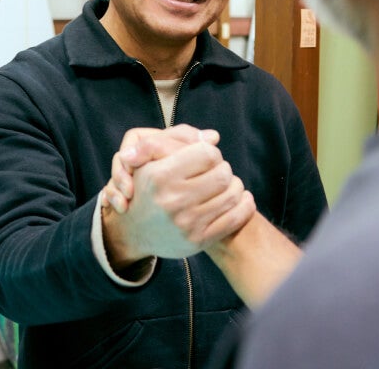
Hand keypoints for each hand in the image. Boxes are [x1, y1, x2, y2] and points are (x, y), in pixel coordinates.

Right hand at [101, 125, 255, 261]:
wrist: (134, 231)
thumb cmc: (147, 187)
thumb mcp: (148, 159)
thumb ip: (175, 138)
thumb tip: (214, 137)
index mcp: (159, 177)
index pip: (207, 154)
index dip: (210, 152)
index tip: (205, 157)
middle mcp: (172, 201)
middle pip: (223, 174)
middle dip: (223, 169)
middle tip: (217, 171)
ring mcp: (186, 224)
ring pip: (232, 195)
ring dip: (235, 186)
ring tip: (226, 185)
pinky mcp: (198, 241)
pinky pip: (235, 218)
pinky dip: (244, 205)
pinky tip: (240, 199)